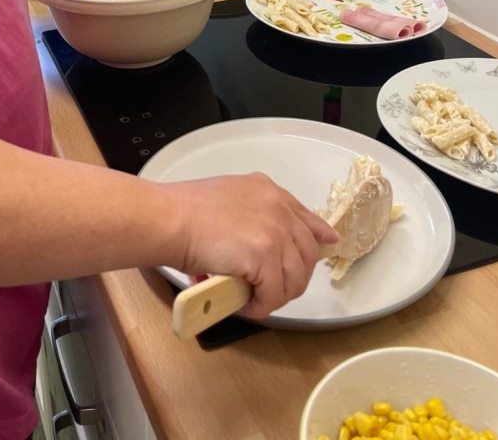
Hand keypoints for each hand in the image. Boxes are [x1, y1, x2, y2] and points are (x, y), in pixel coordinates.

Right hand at [165, 173, 340, 319]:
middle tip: (272, 290)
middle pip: (306, 253)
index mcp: (268, 190)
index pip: (305, 216)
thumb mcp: (228, 197)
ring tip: (255, 299)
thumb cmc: (184, 210)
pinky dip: (260, 306)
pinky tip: (245, 305)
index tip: (327, 242)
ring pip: (293, 279)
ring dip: (276, 294)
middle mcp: (278, 207)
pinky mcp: (265, 257)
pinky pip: (273, 295)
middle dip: (293, 277)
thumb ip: (251, 213)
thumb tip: (255, 244)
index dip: (318, 233)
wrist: (170, 218)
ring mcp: (274, 231)